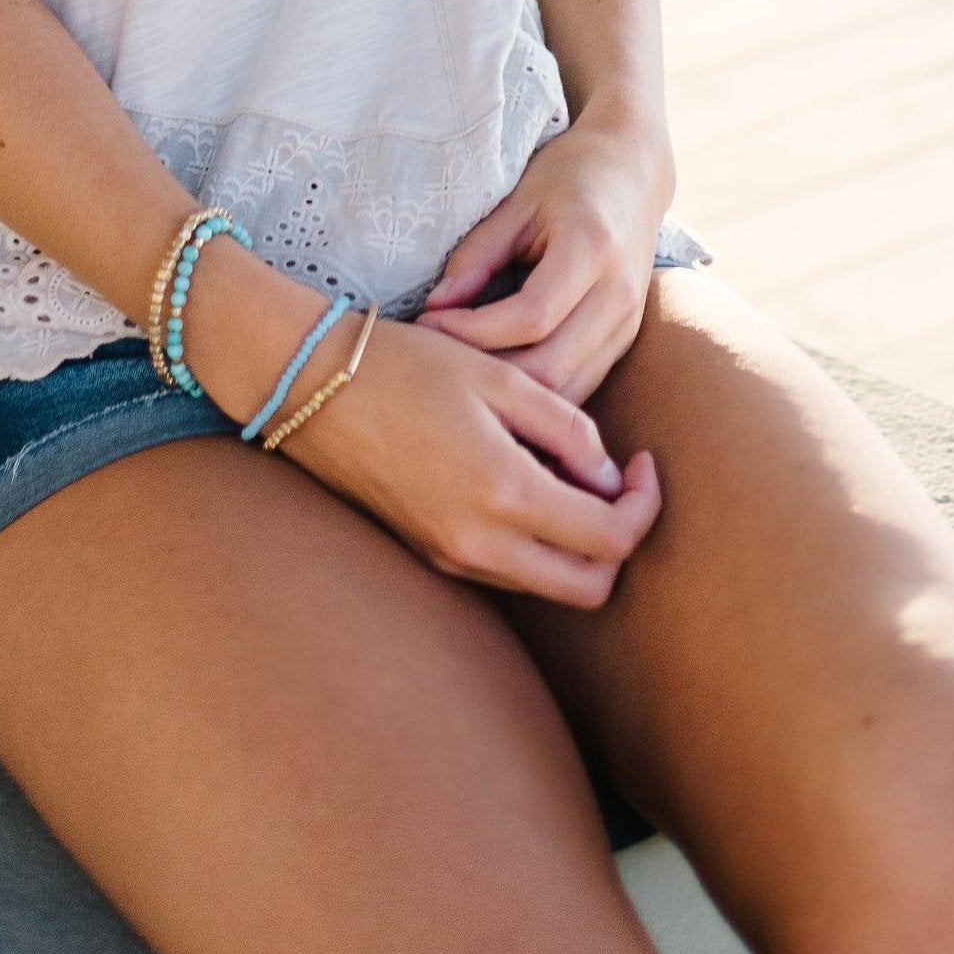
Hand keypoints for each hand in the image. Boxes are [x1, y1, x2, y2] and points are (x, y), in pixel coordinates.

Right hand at [281, 308, 661, 609]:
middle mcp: (478, 544)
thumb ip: (567, 426)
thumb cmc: (404, 365)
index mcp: (502, 493)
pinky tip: (525, 483)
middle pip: (587, 587)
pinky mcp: (429, 553)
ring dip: (576, 545)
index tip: (644, 462)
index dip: (643, 505)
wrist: (310, 386)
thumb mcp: (497, 376)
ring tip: (569, 473)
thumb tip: (606, 475)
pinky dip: (534, 544)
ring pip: (547, 585)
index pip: (609, 540)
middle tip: (618, 482)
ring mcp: (450, 557)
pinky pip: (506, 571)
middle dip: (618, 541)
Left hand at [419, 116, 671, 406]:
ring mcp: (628, 324)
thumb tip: (434, 308)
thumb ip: (477, 256)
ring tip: (463, 366)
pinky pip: (579, 386)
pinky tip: (498, 373)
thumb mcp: (517, 203)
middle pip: (552, 367)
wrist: (633, 172)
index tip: (428, 322)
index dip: (473, 330)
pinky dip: (537, 390)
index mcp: (593, 249)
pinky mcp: (625, 339)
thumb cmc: (569, 176)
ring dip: (512, 390)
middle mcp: (618, 295)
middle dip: (489, 371)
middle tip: (438, 354)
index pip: (531, 317)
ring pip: (568, 390)